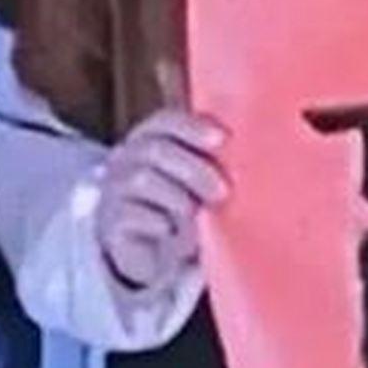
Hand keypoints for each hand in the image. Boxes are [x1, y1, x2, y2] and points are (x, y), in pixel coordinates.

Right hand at [93, 109, 228, 290]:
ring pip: (143, 180)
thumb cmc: (180, 205)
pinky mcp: (112, 220)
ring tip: (197, 213)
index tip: (222, 139)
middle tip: (221, 191)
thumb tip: (255, 154)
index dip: (192, 126)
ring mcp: (115, 188)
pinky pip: (132, 214)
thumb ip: (211, 161)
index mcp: (149, 139)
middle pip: (156, 150)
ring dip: (177, 196)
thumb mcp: (194, 178)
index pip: (165, 121)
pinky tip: (170, 230)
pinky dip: (157, 221)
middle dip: (193, 169)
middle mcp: (127, 158)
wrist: (144, 247)